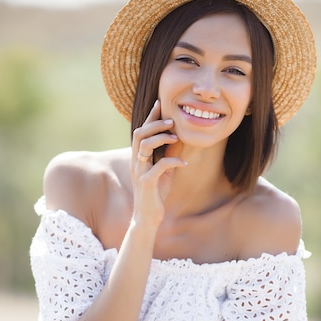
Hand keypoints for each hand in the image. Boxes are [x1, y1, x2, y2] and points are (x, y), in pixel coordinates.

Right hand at [131, 100, 186, 226]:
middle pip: (139, 133)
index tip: (160, 102)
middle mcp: (136, 161)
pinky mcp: (147, 182)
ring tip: (177, 137)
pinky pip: (159, 165)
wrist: (148, 217)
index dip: (150, 116)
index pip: (141, 131)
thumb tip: (179, 139)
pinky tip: (184, 165)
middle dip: (155, 123)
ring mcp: (139, 171)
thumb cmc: (156, 193)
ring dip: (162, 137)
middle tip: (172, 120)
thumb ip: (167, 155)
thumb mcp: (164, 171)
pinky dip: (174, 162)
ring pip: (145, 145)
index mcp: (138, 157)